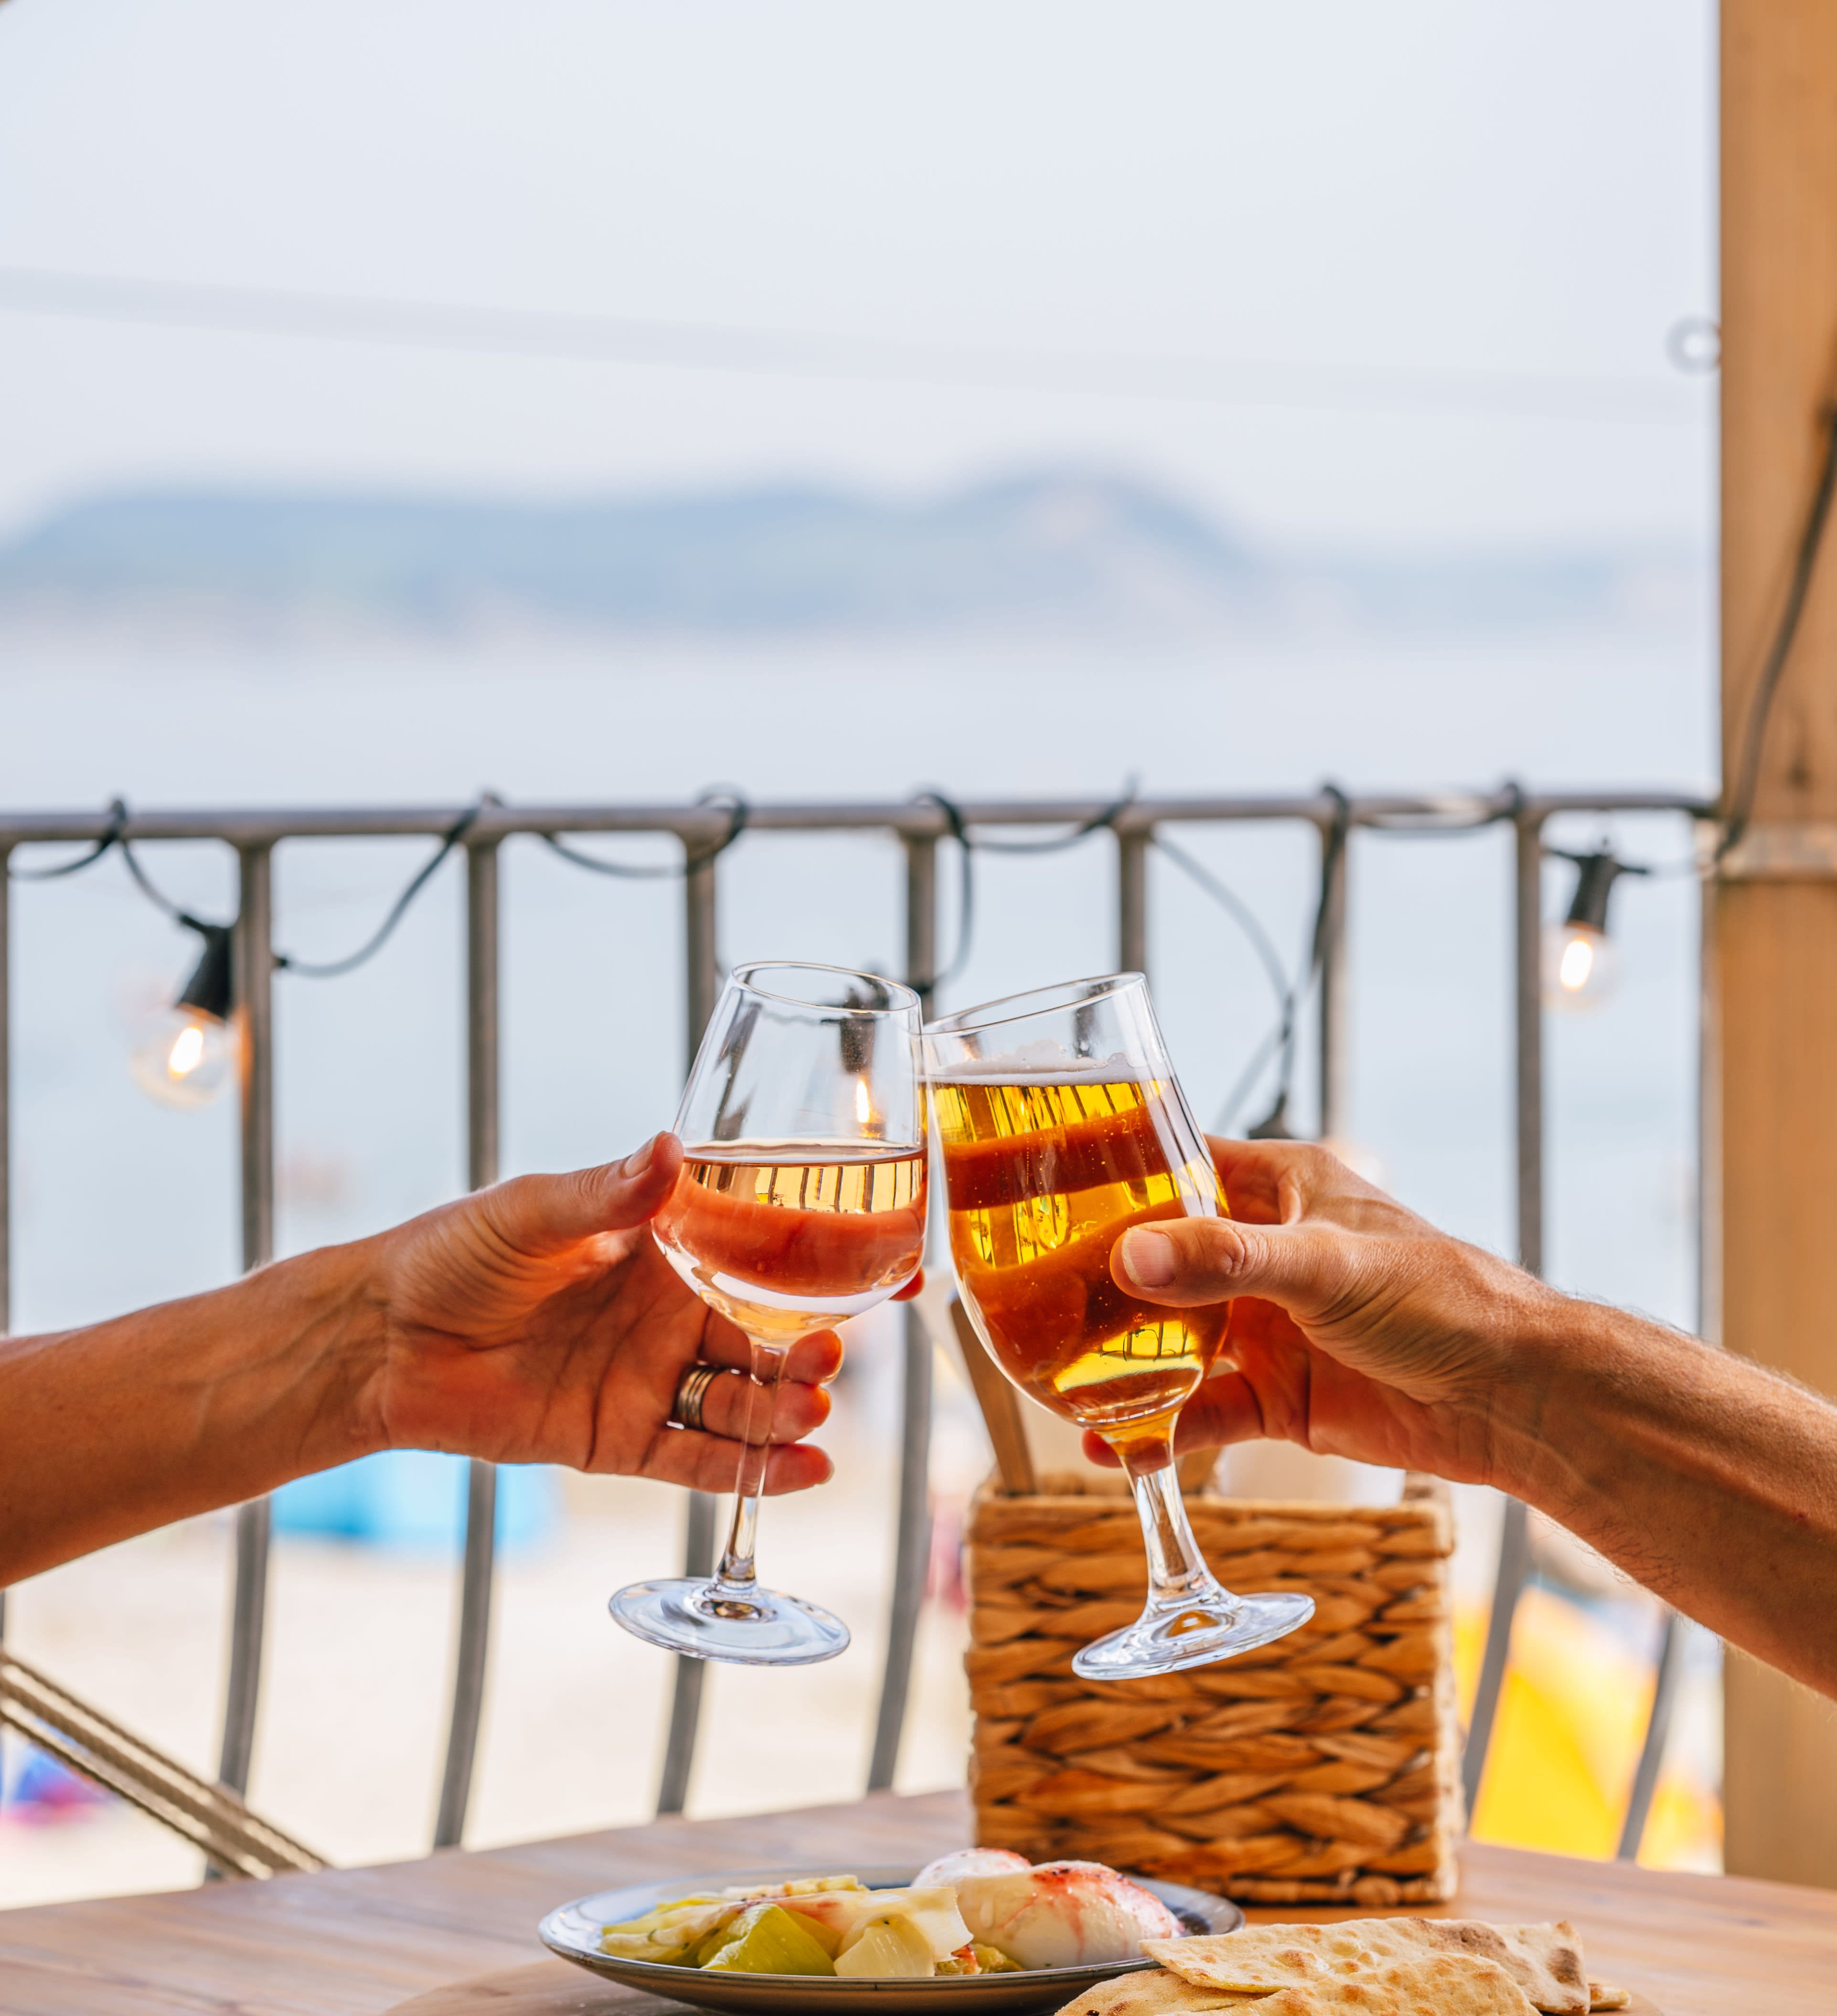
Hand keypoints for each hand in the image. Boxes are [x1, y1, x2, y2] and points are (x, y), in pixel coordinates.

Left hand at [364, 1132, 894, 1496]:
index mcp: (665, 1248)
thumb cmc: (456, 1252)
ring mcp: (649, 1380)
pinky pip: (699, 1460)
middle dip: (812, 1348)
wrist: (382, 1336)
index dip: (830, 1264)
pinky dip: (754, 1470)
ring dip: (787, 1407)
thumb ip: (609, 1191)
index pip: (767, 1254)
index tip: (897, 1271)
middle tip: (834, 1354)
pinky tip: (807, 1467)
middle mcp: (670, 1315)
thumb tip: (670, 1147)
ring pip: (741, 1401)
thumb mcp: (535, 1210)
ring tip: (815, 1406)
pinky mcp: (618, 1441)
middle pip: (765, 1336)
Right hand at [1081, 1137, 1558, 1485]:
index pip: (1175, 1163)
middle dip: (1096, 1279)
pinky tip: (1107, 1448)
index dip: (1111, 1170)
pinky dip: (1154, 1431)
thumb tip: (1129, 1257)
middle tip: (1022, 1293)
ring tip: (1048, 1376)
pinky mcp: (1274, 1398)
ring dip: (1116, 1359)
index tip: (1039, 1182)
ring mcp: (1263, 1329)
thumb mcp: (1324, 1265)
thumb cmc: (1440, 1298)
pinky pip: (1197, 1412)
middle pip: (1156, 1259)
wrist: (1512, 1400)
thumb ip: (1226, 1259)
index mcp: (1278, 1189)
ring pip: (1167, 1339)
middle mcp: (1260, 1253)